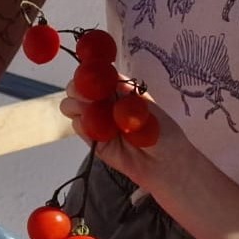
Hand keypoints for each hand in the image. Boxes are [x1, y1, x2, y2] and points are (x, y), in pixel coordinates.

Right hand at [57, 82, 187, 191]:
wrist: (166, 164)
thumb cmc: (164, 133)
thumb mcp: (148, 108)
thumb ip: (127, 94)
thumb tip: (109, 80)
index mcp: (120, 91)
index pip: (98, 76)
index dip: (90, 74)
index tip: (91, 78)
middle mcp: (105, 103)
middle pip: (79, 89)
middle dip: (79, 90)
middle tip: (89, 98)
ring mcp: (97, 122)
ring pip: (73, 107)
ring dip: (77, 106)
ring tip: (93, 114)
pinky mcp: (93, 140)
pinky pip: (78, 127)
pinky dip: (82, 125)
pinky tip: (95, 129)